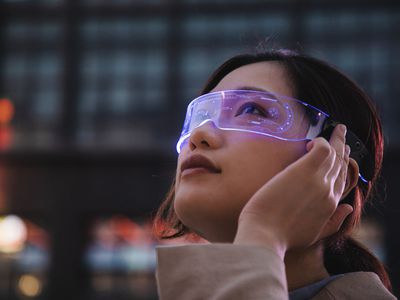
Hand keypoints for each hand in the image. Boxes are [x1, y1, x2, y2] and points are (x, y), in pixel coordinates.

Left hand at [233, 124, 353, 258]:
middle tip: (341, 135)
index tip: (340, 156)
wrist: (264, 235)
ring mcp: (319, 180)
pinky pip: (323, 148)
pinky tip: (312, 141)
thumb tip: (348, 207)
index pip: (342, 180)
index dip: (342, 167)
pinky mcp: (305, 170)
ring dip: (338, 139)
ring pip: (335, 154)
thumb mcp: (313, 235)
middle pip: (341, 164)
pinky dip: (322, 141)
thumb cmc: (281, 237)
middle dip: (344, 148)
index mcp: (330, 206)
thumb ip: (334, 223)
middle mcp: (329, 192)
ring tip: (337, 129)